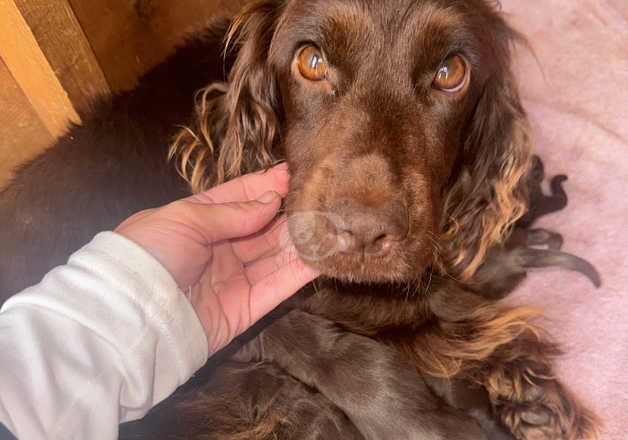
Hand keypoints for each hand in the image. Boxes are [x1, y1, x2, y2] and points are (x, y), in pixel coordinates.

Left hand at [116, 164, 318, 354]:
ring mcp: (234, 278)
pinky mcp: (245, 308)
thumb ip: (232, 212)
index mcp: (199, 220)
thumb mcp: (184, 220)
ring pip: (276, 256)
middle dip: (291, 212)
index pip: (240, 196)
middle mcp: (219, 247)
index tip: (297, 173)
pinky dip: (300, 273)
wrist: (130, 318)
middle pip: (264, 226)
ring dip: (302, 241)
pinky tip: (323, 256)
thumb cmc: (149, 254)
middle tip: (323, 198)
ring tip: (332, 224)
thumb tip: (272, 200)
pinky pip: (278, 287)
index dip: (268, 184)